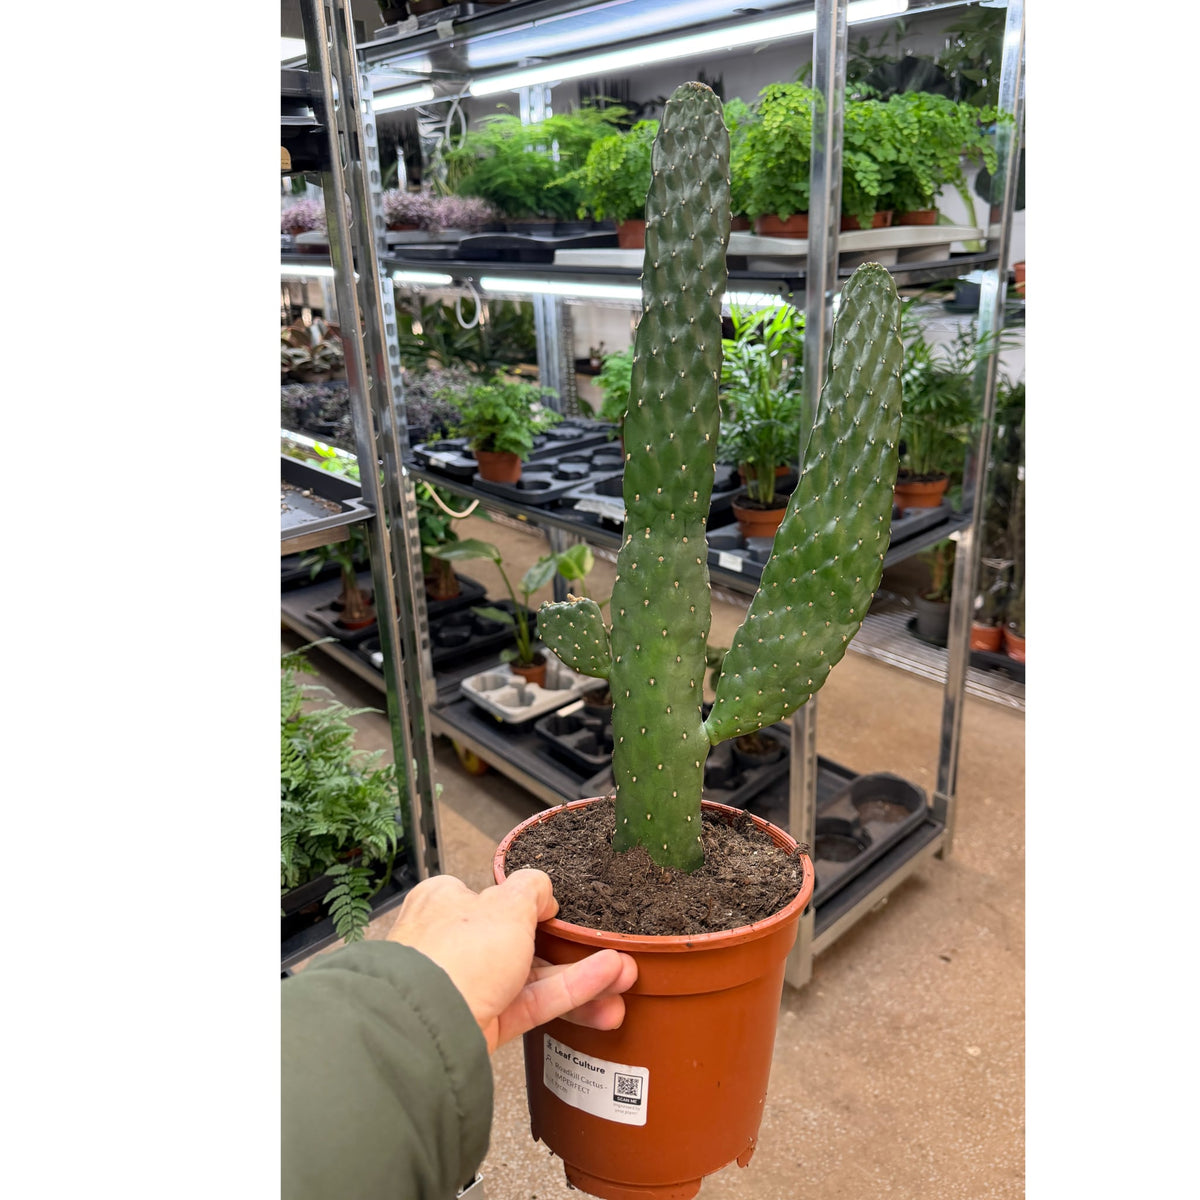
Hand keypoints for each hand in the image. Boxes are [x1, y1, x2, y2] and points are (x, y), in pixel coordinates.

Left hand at [386, 869, 637, 1053]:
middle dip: (569, 947)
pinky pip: (535, 1003)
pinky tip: (606, 987)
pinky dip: (571, 994)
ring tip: (623, 974)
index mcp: (446, 903)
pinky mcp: (484, 1024)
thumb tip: (543, 888)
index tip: (562, 912)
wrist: (427, 1025)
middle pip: (522, 941)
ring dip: (580, 974)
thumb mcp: (505, 903)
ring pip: (534, 976)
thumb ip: (531, 889)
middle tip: (605, 949)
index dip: (530, 904)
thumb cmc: (452, 955)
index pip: (494, 897)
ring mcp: (470, 986)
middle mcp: (454, 944)